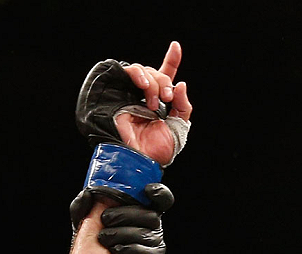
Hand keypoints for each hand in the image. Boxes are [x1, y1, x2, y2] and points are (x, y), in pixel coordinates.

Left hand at [69, 183, 174, 253]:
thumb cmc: (97, 245)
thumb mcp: (86, 223)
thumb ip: (83, 206)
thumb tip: (87, 193)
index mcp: (144, 212)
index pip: (162, 200)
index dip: (160, 193)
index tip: (148, 190)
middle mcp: (154, 227)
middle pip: (150, 215)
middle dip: (125, 214)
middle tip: (105, 219)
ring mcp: (157, 245)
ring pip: (145, 234)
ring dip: (122, 233)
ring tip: (104, 238)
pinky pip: (147, 253)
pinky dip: (129, 250)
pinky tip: (116, 250)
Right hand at [115, 42, 191, 165]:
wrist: (136, 159)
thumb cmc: (155, 152)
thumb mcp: (178, 130)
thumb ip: (184, 107)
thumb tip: (181, 84)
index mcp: (158, 103)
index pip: (165, 77)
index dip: (171, 61)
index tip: (175, 46)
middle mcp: (143, 96)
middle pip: (156, 73)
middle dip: (164, 82)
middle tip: (166, 99)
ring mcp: (129, 93)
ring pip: (144, 71)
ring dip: (153, 82)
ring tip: (154, 102)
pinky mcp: (117, 91)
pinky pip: (128, 70)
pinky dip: (139, 74)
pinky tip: (143, 86)